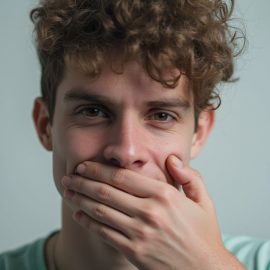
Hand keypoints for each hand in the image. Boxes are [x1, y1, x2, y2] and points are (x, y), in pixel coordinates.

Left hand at [61, 156, 243, 269]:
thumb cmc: (203, 234)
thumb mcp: (203, 201)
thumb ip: (189, 176)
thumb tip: (172, 160)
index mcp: (164, 195)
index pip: (123, 177)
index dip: (99, 169)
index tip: (84, 165)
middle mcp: (149, 212)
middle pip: (106, 191)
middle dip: (83, 182)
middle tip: (69, 177)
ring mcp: (140, 233)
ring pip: (101, 210)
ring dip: (80, 199)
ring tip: (68, 191)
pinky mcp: (134, 251)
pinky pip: (104, 233)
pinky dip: (88, 222)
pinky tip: (78, 214)